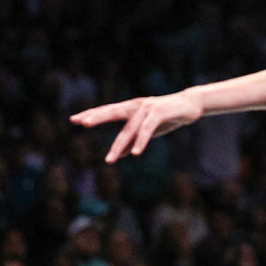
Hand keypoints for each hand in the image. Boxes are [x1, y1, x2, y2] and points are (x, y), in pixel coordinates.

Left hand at [70, 92, 203, 161]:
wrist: (192, 104)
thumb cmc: (169, 116)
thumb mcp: (149, 130)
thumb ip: (133, 140)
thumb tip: (121, 153)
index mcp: (131, 108)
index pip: (107, 110)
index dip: (91, 114)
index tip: (74, 119)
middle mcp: (136, 105)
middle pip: (113, 111)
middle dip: (97, 117)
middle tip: (81, 123)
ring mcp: (148, 108)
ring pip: (130, 128)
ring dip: (119, 145)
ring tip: (110, 160)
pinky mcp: (160, 112)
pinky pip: (147, 129)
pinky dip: (141, 141)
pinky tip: (136, 153)